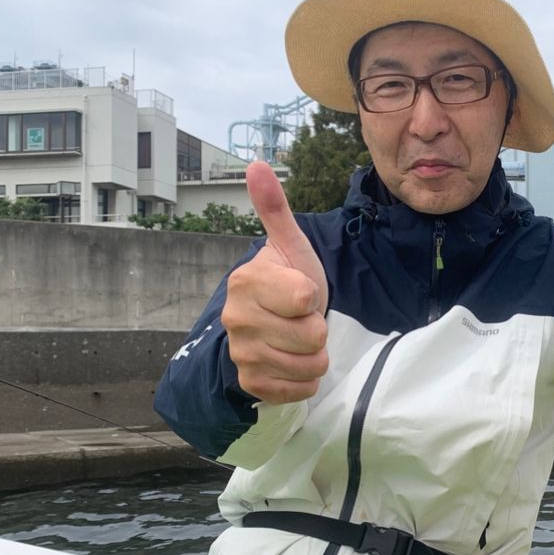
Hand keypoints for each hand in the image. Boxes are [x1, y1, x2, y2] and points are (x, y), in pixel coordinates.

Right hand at [221, 162, 329, 403]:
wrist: (270, 327)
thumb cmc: (287, 282)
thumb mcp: (290, 246)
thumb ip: (275, 209)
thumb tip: (257, 164)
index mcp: (247, 281)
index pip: (307, 297)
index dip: (314, 297)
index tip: (302, 293)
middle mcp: (236, 318)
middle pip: (312, 336)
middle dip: (317, 329)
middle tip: (302, 319)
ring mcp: (241, 353)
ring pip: (309, 365)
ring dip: (315, 356)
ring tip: (300, 340)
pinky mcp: (251, 383)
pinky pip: (299, 390)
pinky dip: (306, 380)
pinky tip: (294, 364)